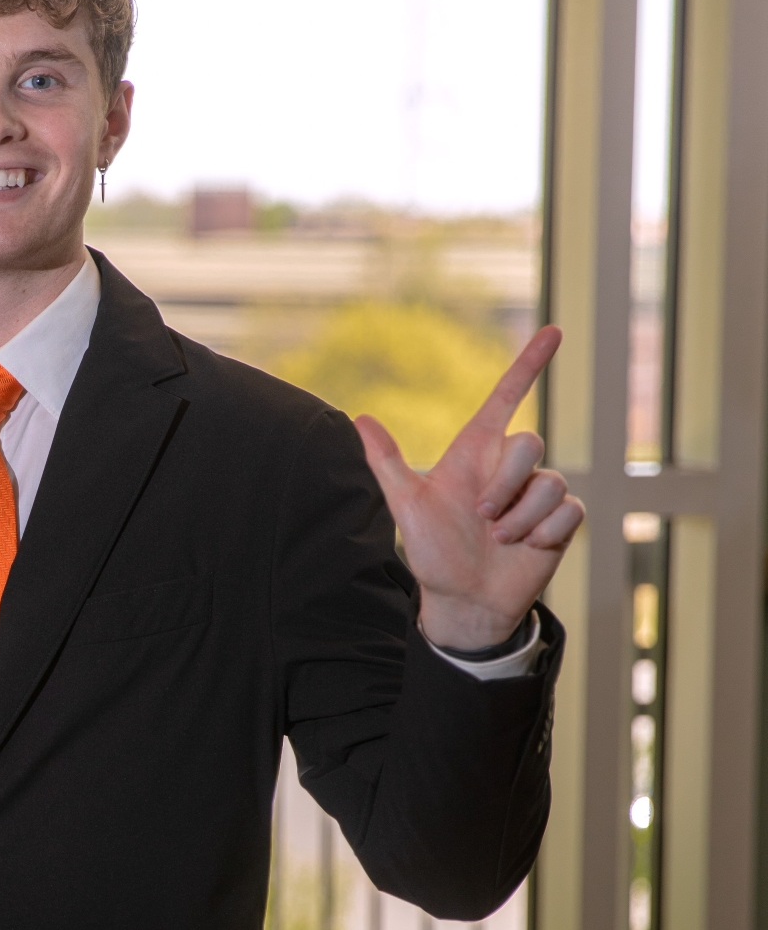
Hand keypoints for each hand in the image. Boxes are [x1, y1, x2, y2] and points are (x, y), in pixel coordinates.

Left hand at [354, 325, 583, 651]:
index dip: (529, 365)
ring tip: (497, 538)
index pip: (507, 398)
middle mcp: (509, 467)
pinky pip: (569, 511)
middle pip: (530, 442)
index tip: (554, 331)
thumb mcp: (407, 506)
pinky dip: (544, 533)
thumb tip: (359, 419)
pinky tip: (525, 548)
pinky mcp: (560, 520)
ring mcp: (537, 493)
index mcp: (476, 452)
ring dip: (521, 518)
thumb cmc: (433, 550)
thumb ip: (388, 463)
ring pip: (551, 483)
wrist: (464, 599)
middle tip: (481, 516)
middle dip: (505, 483)